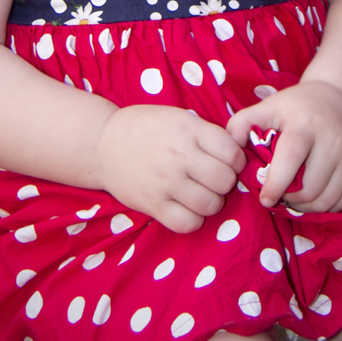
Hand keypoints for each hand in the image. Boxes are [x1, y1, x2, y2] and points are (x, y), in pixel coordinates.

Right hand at [94, 104, 246, 233]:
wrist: (102, 143)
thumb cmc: (146, 128)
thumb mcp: (179, 117)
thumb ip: (207, 133)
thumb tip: (239, 151)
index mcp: (189, 130)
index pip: (232, 152)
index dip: (236, 160)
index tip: (227, 162)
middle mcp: (180, 156)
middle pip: (225, 181)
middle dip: (225, 182)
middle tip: (213, 179)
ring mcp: (165, 182)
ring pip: (210, 204)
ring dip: (212, 202)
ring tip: (202, 194)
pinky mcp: (152, 205)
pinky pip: (187, 223)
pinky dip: (194, 219)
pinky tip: (188, 208)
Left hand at [227, 81, 341, 212]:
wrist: (338, 99)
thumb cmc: (295, 107)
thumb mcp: (267, 108)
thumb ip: (241, 124)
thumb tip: (229, 148)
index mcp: (305, 125)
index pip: (291, 160)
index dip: (275, 185)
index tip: (264, 199)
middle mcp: (332, 141)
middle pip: (310, 188)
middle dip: (290, 199)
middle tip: (278, 195)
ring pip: (326, 200)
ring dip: (305, 207)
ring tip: (292, 196)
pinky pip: (341, 202)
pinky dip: (323, 207)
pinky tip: (310, 196)